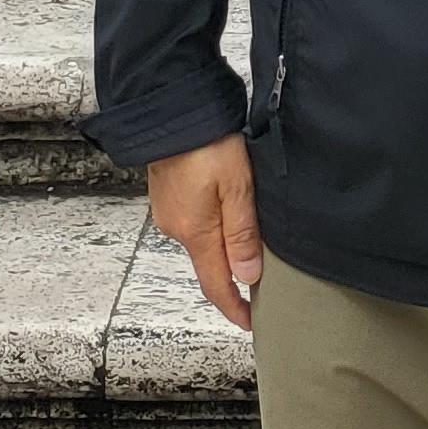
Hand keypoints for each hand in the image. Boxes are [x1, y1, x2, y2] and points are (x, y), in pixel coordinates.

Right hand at [147, 134, 261, 327]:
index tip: (250, 322)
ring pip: (202, 239)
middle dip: (232, 274)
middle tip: (261, 275)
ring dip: (222, 243)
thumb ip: (242, 234)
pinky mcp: (167, 194)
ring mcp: (169, 211)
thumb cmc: (206, 141)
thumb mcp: (236, 186)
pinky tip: (224, 205)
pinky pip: (193, 220)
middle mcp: (177, 227)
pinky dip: (211, 224)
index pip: (216, 285)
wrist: (172, 106)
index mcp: (196, 232)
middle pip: (209, 263)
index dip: (234, 308)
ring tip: (248, 233)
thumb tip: (248, 277)